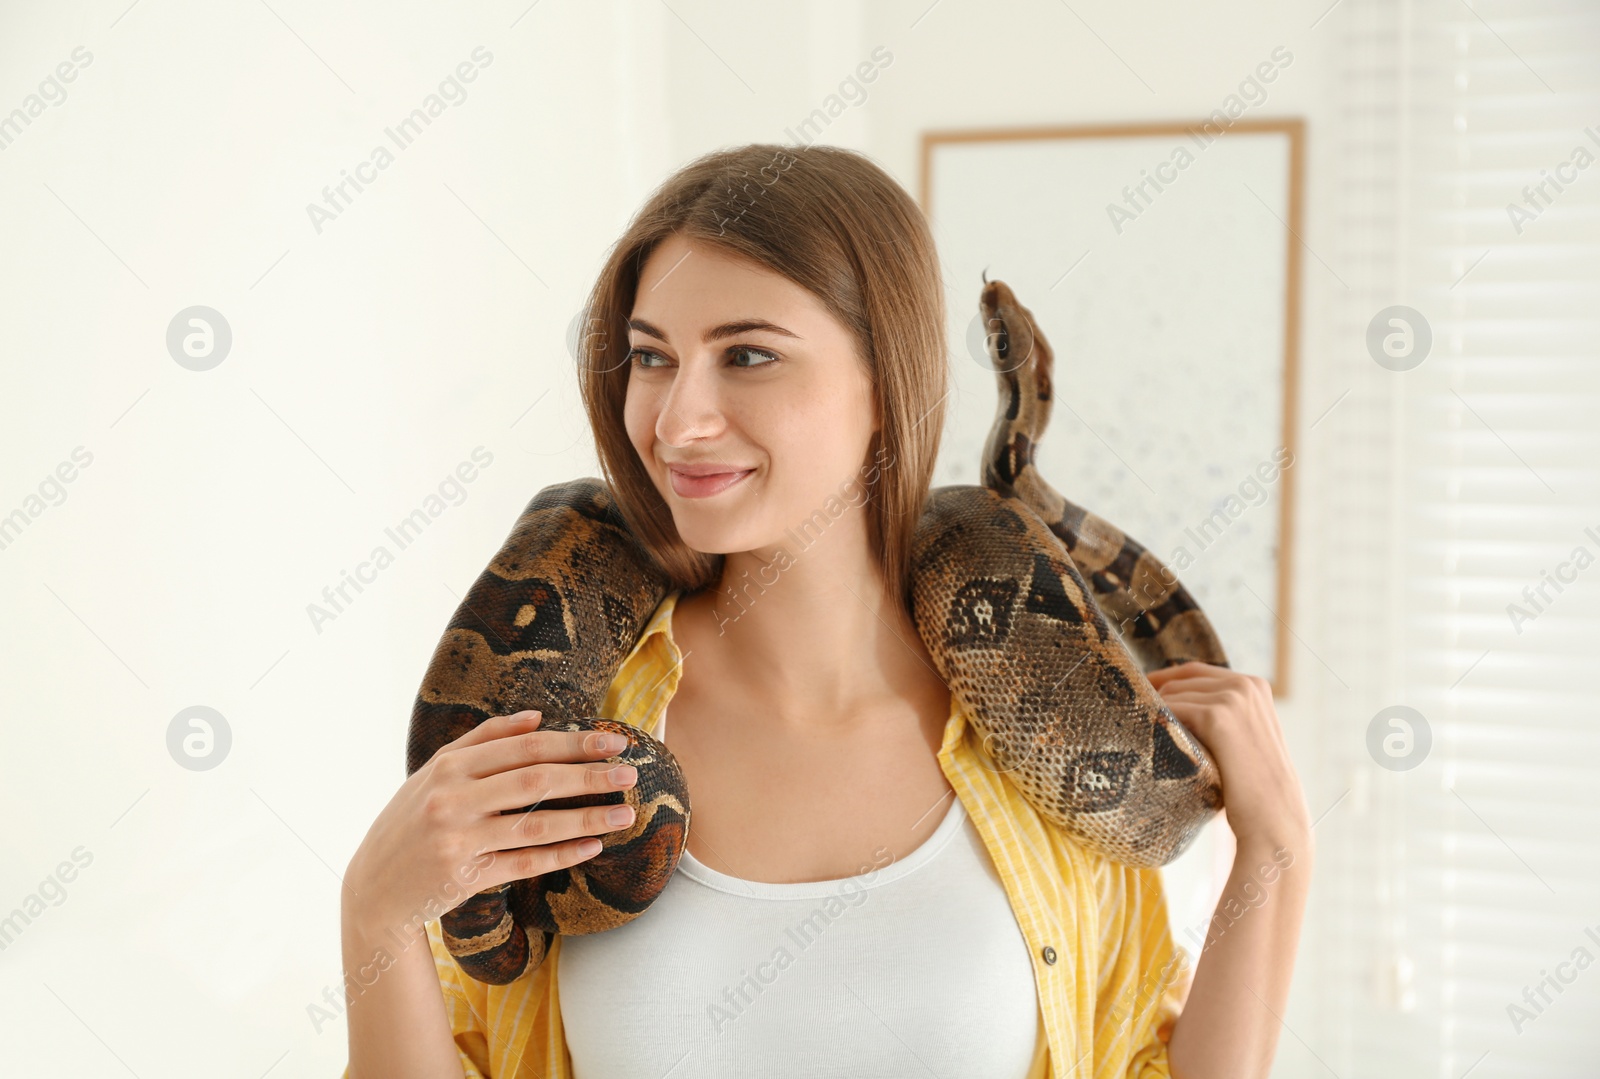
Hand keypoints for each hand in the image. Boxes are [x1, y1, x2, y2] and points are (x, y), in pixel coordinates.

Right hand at [343, 710, 639, 937]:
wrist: (373, 886)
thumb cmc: (412, 820)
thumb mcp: (436, 772)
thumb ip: (483, 740)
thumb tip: (536, 717)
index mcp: (449, 765)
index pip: (525, 747)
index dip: (574, 742)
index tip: (614, 741)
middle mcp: (452, 799)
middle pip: (535, 781)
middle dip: (589, 775)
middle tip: (630, 773)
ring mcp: (458, 840)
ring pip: (536, 825)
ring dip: (586, 819)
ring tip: (625, 814)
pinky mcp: (464, 878)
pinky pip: (524, 863)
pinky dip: (562, 855)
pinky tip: (593, 847)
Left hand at [1146, 662, 1310, 850]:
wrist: (1273, 818)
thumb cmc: (1251, 786)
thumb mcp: (1240, 738)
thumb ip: (1219, 714)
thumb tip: (1168, 700)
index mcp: (1254, 685)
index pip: (1194, 671)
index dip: (1163, 681)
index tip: (1140, 693)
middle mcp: (1246, 684)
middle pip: (1180, 680)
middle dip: (1155, 697)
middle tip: (1132, 717)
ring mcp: (1233, 698)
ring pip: (1172, 695)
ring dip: (1155, 715)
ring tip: (1143, 736)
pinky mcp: (1218, 716)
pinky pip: (1172, 711)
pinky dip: (1158, 725)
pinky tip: (1152, 744)